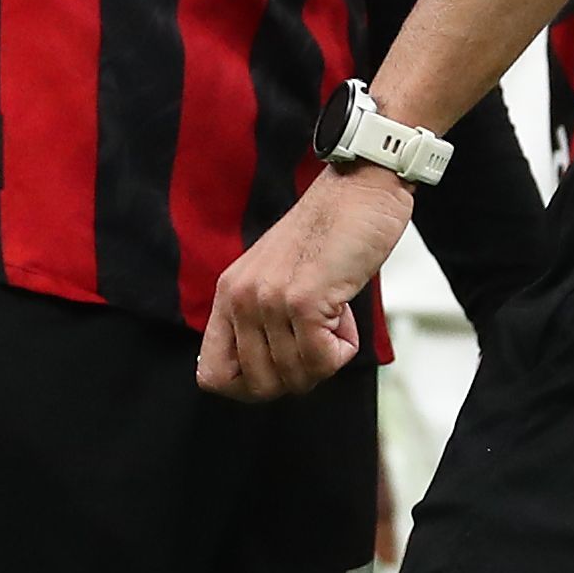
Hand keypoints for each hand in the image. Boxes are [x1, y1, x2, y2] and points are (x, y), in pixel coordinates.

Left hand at [198, 163, 411, 401]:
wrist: (361, 187)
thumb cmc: (332, 231)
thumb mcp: (278, 275)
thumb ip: (263, 317)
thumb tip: (271, 374)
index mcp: (229, 293)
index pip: (212, 374)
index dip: (250, 385)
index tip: (283, 365)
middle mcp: (241, 298)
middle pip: (258, 385)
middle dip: (298, 376)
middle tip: (320, 342)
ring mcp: (269, 300)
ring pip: (294, 376)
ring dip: (327, 358)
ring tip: (336, 317)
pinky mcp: (303, 300)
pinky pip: (322, 360)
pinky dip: (344, 348)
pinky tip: (346, 314)